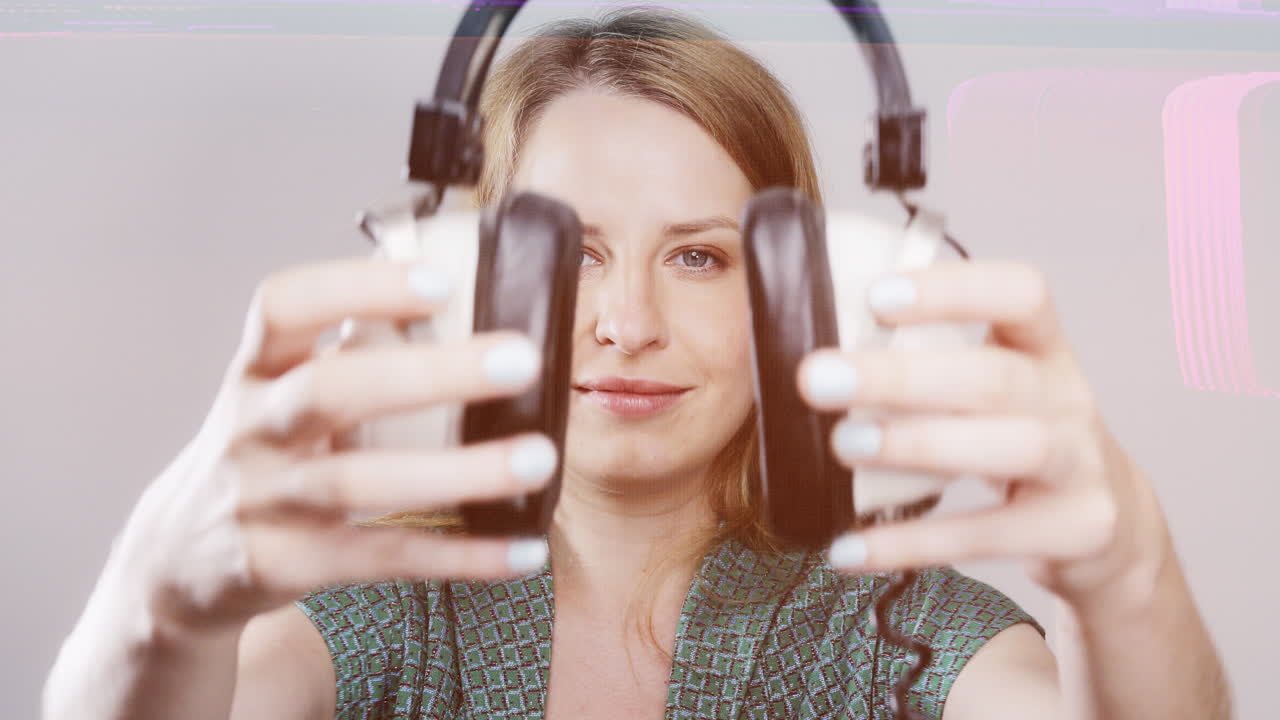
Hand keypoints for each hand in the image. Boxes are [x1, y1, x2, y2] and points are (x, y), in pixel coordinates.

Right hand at [104, 256, 556, 635]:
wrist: (179, 557)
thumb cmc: (265, 449)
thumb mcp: (281, 390)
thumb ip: (352, 349)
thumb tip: (459, 286)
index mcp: (258, 368)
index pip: (284, 306)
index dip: (358, 287)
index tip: (439, 280)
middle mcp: (251, 427)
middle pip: (330, 390)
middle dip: (428, 373)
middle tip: (520, 360)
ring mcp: (263, 499)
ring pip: (357, 482)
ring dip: (456, 471)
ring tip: (539, 458)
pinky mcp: (283, 565)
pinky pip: (379, 559)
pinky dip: (456, 556)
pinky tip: (522, 552)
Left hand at [797, 260, 1169, 607]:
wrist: (1109, 525)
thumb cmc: (1019, 437)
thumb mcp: (995, 389)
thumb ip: (931, 363)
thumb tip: (819, 356)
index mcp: (1044, 348)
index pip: (1021, 294)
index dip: (953, 289)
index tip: (876, 297)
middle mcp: (1069, 398)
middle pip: (995, 378)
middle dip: (902, 376)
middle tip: (818, 378)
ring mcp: (1081, 466)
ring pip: (1010, 447)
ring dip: (918, 445)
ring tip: (843, 445)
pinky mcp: (1073, 530)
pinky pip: (987, 536)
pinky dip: (914, 542)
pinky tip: (850, 548)